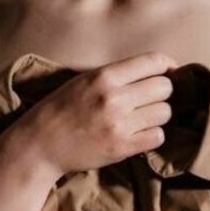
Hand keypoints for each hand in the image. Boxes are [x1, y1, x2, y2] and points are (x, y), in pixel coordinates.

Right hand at [9, 51, 176, 180]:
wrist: (40, 143)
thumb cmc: (63, 108)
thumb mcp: (85, 79)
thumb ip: (118, 74)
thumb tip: (158, 69)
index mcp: (104, 76)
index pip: (153, 62)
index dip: (167, 67)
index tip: (169, 73)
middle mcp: (114, 98)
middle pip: (164, 88)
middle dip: (161, 93)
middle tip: (149, 100)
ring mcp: (119, 124)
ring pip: (165, 113)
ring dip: (158, 116)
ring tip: (142, 118)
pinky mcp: (121, 148)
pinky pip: (157, 137)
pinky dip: (152, 135)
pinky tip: (139, 134)